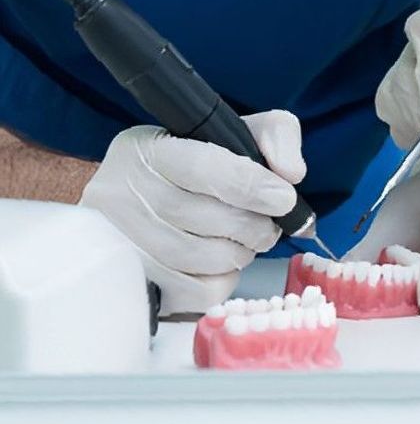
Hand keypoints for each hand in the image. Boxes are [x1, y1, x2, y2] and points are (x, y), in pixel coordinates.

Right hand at [79, 110, 305, 314]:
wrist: (130, 202)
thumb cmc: (191, 164)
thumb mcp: (231, 132)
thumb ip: (273, 136)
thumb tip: (291, 174)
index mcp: (149, 151)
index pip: (203, 168)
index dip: (251, 186)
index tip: (284, 199)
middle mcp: (124, 195)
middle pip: (210, 219)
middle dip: (255, 225)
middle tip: (267, 224)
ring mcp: (124, 243)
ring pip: (207, 259)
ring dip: (242, 252)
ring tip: (243, 240)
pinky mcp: (135, 282)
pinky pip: (199, 291)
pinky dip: (224, 279)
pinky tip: (221, 262)